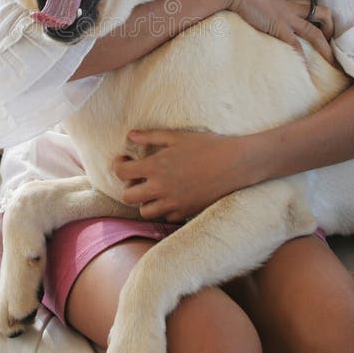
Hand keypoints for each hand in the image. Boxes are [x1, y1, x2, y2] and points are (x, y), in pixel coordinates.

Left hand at [113, 129, 249, 221]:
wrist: (235, 164)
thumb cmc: (207, 146)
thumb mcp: (176, 136)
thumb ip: (150, 136)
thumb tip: (130, 136)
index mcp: (155, 167)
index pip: (121, 172)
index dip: (118, 166)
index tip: (124, 161)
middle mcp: (160, 188)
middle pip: (128, 197)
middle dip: (128, 187)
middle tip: (137, 178)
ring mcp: (173, 203)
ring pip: (145, 212)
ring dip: (145, 201)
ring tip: (154, 189)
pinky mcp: (186, 212)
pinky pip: (166, 217)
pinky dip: (165, 209)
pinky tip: (172, 196)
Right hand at [222, 0, 334, 64]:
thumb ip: (261, 4)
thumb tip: (255, 10)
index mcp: (287, 0)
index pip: (310, 5)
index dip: (319, 16)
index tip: (321, 28)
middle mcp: (291, 8)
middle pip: (322, 13)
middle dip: (330, 28)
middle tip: (329, 43)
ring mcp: (287, 18)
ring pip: (315, 32)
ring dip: (325, 48)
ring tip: (331, 63)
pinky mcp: (279, 28)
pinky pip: (295, 46)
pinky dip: (302, 59)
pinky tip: (305, 70)